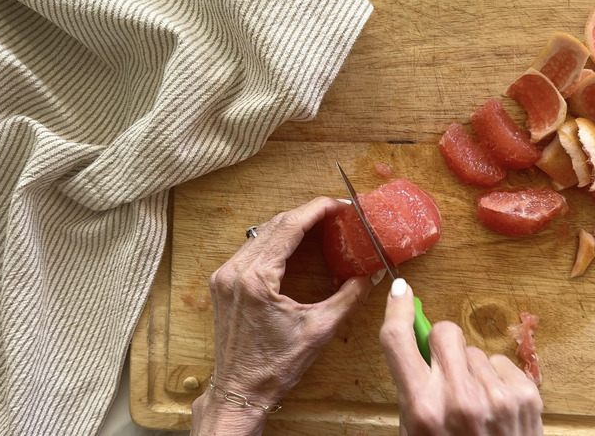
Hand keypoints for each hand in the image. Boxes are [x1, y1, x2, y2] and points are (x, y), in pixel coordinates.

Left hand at [191, 197, 374, 434]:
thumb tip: (372, 275)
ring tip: (319, 225)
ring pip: (261, 233)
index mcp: (256, 278)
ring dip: (290, 225)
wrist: (240, 390)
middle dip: (307, 214)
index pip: (289, 226)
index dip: (317, 209)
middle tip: (335, 214)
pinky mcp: (222, 283)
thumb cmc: (275, 366)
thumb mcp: (319, 329)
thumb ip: (348, 297)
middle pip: (275, 224)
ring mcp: (224, 275)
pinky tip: (294, 244)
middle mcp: (234, 271)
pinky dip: (275, 240)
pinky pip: (251, 248)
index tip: (339, 204)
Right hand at [379, 278, 542, 435]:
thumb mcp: (414, 432)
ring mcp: (497, 397)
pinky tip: (494, 407)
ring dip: (470, 369)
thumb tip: (415, 338)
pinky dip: (495, 379)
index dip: (396, 309)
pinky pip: (501, 362)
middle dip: (440, 346)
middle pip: (444, 332)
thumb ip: (412, 388)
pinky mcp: (526, 396)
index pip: (398, 339)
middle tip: (442, 369)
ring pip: (473, 350)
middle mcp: (459, 399)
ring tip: (473, 403)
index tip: (399, 293)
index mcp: (422, 409)